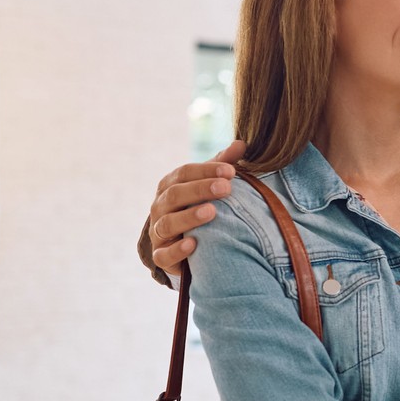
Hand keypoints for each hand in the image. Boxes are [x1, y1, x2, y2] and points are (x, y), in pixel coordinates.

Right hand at [147, 140, 245, 274]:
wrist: (186, 243)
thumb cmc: (200, 205)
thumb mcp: (210, 184)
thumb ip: (222, 165)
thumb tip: (241, 144)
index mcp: (170, 185)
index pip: (183, 173)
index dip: (206, 170)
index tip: (231, 171)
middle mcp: (160, 206)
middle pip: (175, 195)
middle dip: (200, 190)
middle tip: (226, 188)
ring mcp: (158, 232)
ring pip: (168, 223)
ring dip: (189, 217)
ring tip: (212, 212)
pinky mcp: (161, 256)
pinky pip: (164, 254)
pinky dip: (177, 250)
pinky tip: (193, 244)